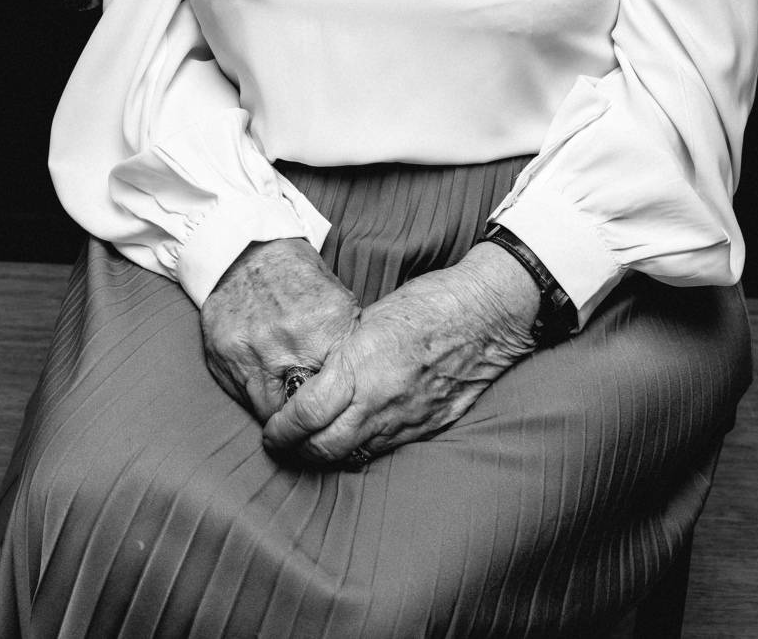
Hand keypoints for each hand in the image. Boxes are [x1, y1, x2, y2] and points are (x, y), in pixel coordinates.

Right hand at [200, 237, 360, 420]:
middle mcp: (290, 340)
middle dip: (306, 416)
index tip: (335, 411)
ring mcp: (254, 349)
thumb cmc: (298, 277)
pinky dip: (252, 396)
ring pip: (268, 409)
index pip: (339, 390)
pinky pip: (241, 395)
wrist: (248, 250)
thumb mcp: (338, 299)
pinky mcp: (225, 354)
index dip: (336, 406)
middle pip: (303, 407)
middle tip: (309, 415)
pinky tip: (261, 383)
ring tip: (284, 402)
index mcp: (327, 326)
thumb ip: (347, 340)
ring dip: (277, 411)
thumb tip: (358, 382)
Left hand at [261, 242, 539, 466]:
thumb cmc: (428, 303)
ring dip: (331, 453)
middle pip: (324, 447)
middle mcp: (379, 399)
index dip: (280, 431)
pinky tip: (358, 435)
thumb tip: (317, 377)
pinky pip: (386, 448)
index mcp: (359, 365)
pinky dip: (365, 446)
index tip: (271, 432)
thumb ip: (343, 354)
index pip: (305, 414)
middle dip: (298, 452)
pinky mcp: (428, 427)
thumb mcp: (370, 319)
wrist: (486, 314)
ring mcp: (406, 418)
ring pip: (354, 454)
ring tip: (317, 444)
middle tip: (286, 445)